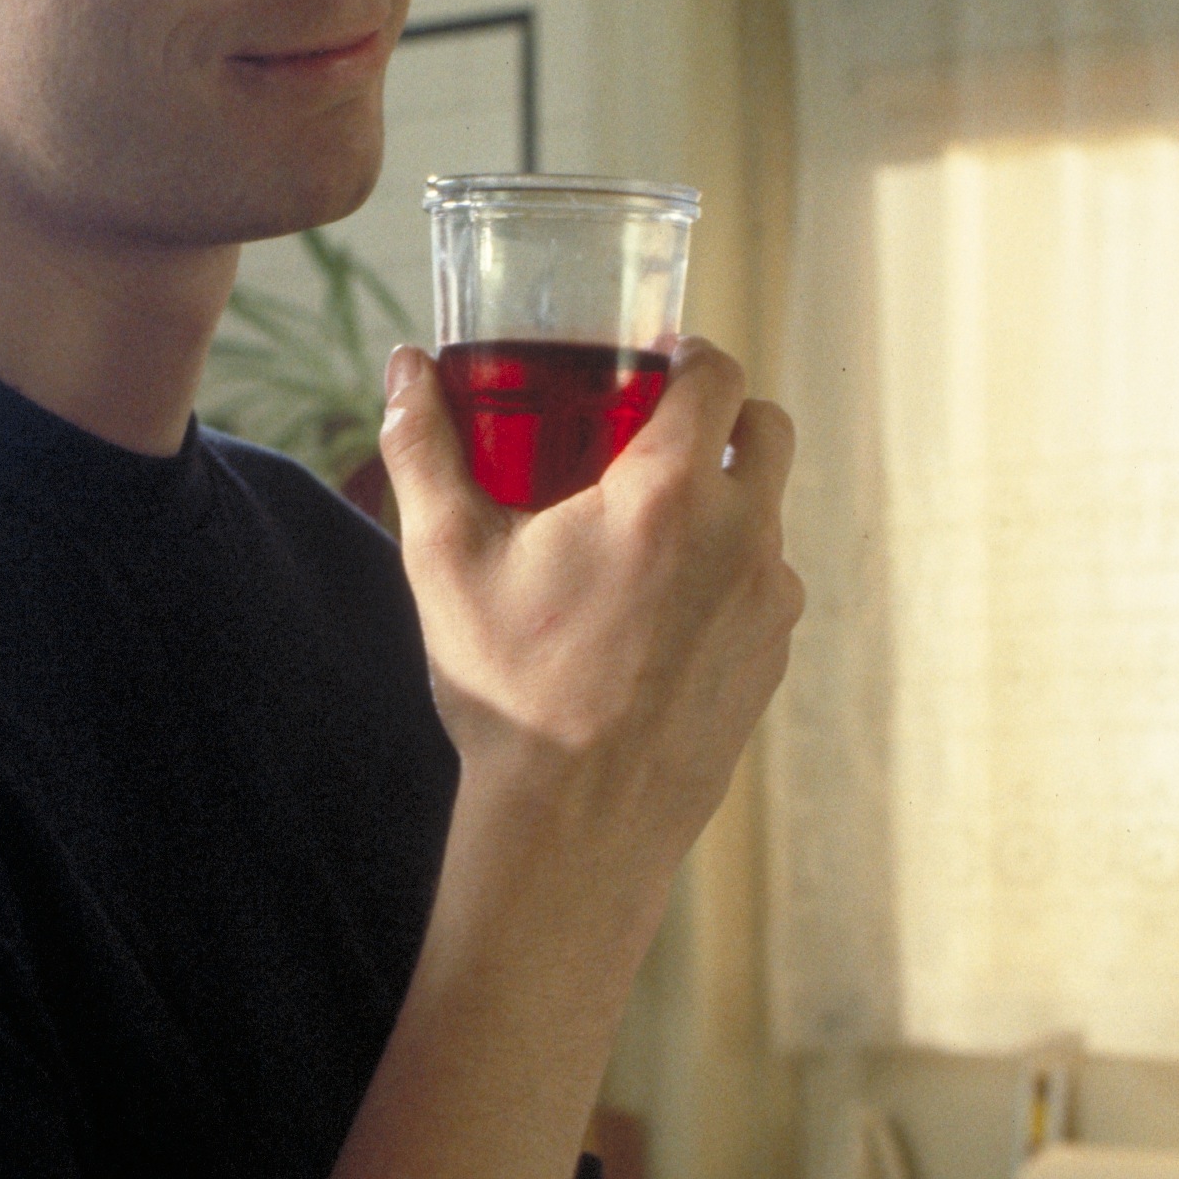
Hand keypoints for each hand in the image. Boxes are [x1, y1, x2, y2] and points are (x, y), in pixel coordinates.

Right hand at [378, 336, 802, 921]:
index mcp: (668, 494)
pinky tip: (658, 610)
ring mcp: (769, 601)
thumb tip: (404, 367)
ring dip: (722, 501)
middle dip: (722, 417)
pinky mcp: (774, 656)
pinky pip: (763, 584)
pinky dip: (725, 573)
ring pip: (767, 512)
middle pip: (768, 430)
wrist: (575, 824)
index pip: (721, 374)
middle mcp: (740, 536)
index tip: (654, 363)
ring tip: (644, 534)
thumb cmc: (510, 689)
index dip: (691, 354)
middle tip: (656, 436)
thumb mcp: (445, 558)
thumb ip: (424, 447)